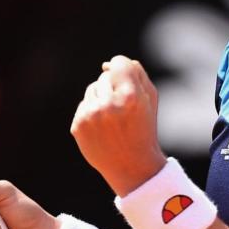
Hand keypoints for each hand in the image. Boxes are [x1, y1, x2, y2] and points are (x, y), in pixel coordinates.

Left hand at [71, 55, 166, 196]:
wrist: (132, 165)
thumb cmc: (144, 128)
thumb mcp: (150, 100)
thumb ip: (136, 73)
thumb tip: (107, 64)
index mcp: (131, 96)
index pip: (119, 63)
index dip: (123, 67)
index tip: (126, 77)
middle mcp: (109, 105)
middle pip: (105, 76)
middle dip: (114, 87)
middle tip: (124, 108)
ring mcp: (91, 116)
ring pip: (92, 89)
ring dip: (102, 98)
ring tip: (114, 118)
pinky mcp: (78, 126)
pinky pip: (84, 105)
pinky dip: (92, 112)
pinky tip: (104, 127)